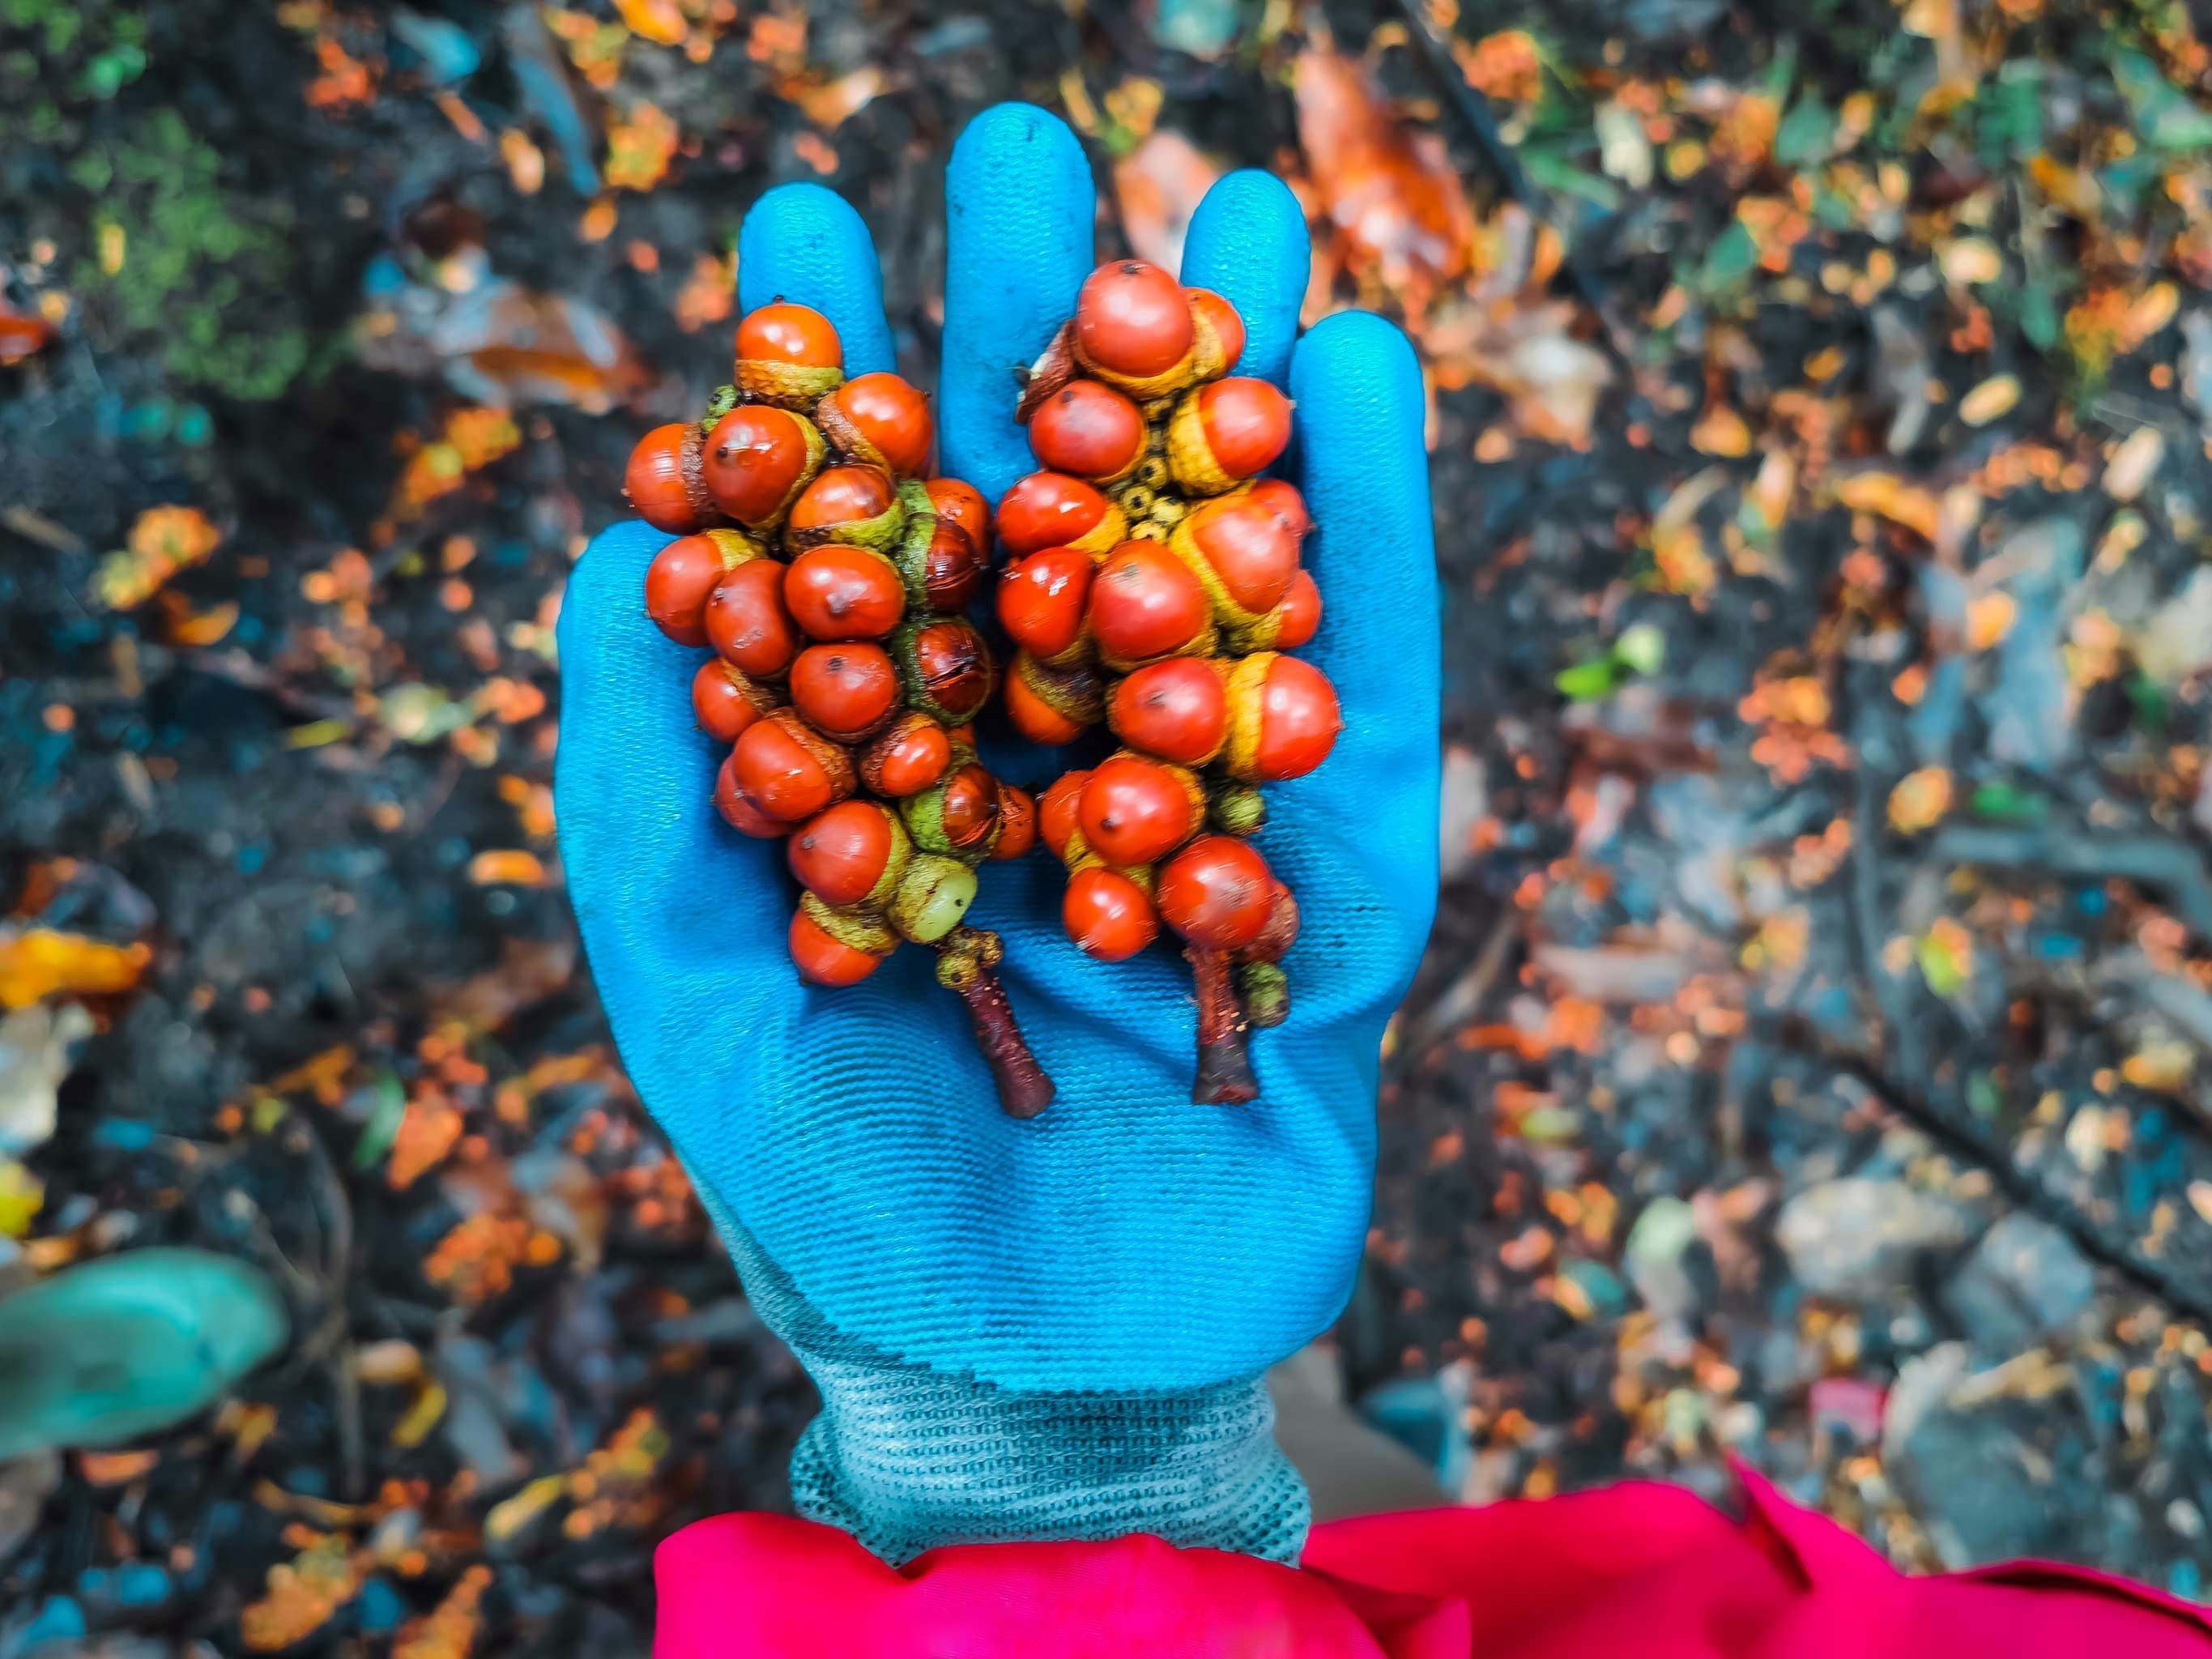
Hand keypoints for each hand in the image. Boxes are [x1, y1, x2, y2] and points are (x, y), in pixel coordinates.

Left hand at [556, 103, 1438, 1554]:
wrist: (1048, 1359)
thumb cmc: (847, 1193)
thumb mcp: (704, 1001)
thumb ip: (646, 790)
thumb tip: (607, 551)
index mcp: (894, 757)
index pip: (864, 539)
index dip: (836, 382)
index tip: (807, 224)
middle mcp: (1042, 744)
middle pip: (1044, 506)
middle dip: (1032, 328)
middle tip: (1019, 146)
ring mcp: (1198, 791)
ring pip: (1211, 553)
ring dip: (1223, 378)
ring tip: (1229, 192)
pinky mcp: (1334, 861)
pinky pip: (1358, 676)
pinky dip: (1361, 529)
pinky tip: (1353, 368)